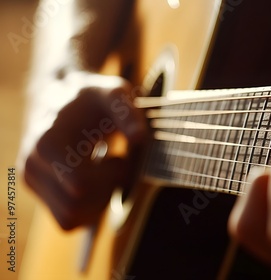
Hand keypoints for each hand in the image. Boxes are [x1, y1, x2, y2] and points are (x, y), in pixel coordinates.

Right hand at [22, 72, 146, 229]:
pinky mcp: (37, 190)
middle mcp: (32, 165)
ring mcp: (31, 180)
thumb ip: (129, 114)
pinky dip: (87, 208)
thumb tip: (140, 138)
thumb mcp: (114, 95)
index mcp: (47, 143)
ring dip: (97, 201)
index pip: (81, 185)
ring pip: (70, 218)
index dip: (110, 177)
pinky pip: (66, 219)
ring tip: (103, 171)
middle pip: (77, 205)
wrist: (62, 97)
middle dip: (105, 189)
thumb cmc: (92, 97)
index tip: (119, 157)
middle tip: (115, 164)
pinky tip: (93, 180)